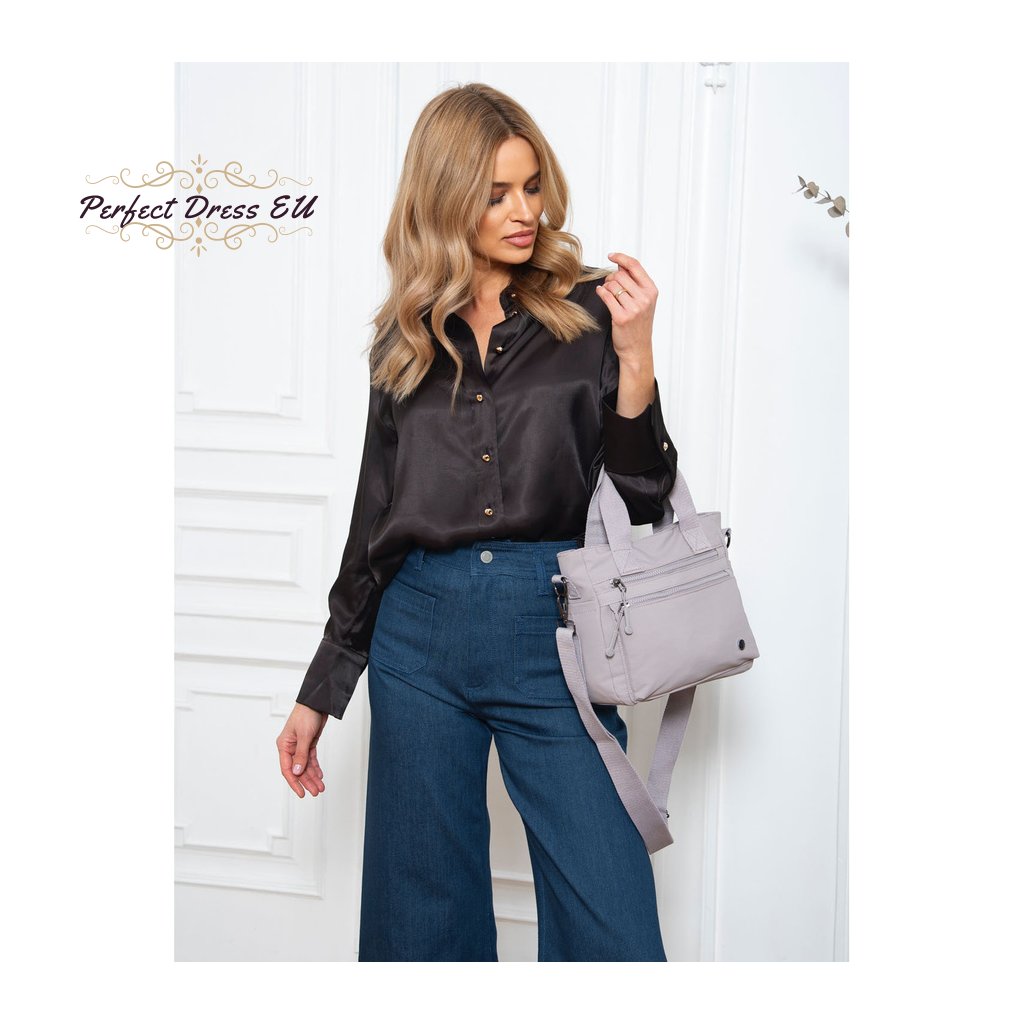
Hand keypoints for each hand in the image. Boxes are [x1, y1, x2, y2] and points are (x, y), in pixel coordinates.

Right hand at [277, 703, 328, 797]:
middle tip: (315, 791)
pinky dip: (315, 767)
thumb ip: (301, 755)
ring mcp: (299, 746)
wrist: (317, 702)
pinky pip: (311, 759)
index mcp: (284, 746)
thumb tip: (297, 772)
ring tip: (320, 787)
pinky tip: (320, 775)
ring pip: (305, 766)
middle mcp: (290, 747)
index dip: (294, 783)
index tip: (301, 793)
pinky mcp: (308, 743)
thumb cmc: (306, 714)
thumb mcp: (304, 736)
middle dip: (307, 782)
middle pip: (298, 770)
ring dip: (313, 776)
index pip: (288, 769)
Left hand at [595, 252, 657, 370]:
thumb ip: (636, 284)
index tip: (611, 255)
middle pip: (620, 275)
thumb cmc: (639, 324)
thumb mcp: (644, 302)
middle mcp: (644, 298)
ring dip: (606, 286)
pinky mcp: (621, 317)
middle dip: (611, 278)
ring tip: (607, 293)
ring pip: (612, 285)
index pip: (635, 266)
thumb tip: (621, 266)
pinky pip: (606, 296)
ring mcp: (634, 308)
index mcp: (651, 291)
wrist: (637, 348)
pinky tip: (601, 293)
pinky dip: (601, 292)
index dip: (621, 258)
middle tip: (609, 285)